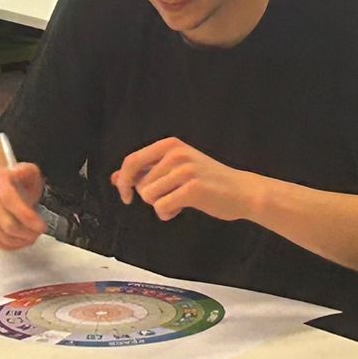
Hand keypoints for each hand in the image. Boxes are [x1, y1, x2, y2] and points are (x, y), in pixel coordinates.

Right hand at [0, 153, 47, 250]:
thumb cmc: (15, 181)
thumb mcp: (28, 171)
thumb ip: (28, 172)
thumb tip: (22, 173)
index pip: (9, 200)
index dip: (27, 216)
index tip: (41, 226)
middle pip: (6, 224)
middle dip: (26, 233)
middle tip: (38, 233)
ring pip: (0, 235)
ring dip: (19, 240)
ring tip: (30, 236)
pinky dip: (7, 244)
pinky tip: (17, 239)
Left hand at [114, 138, 257, 223]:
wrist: (241, 191)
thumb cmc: (207, 180)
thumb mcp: (176, 168)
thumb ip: (147, 171)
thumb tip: (115, 178)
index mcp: (170, 145)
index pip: (132, 161)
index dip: (123, 181)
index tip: (125, 195)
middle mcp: (176, 153)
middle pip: (140, 184)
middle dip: (150, 197)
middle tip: (170, 197)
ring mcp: (185, 170)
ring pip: (149, 197)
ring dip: (161, 205)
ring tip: (179, 201)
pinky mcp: (192, 188)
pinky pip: (161, 207)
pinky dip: (167, 213)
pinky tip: (182, 208)